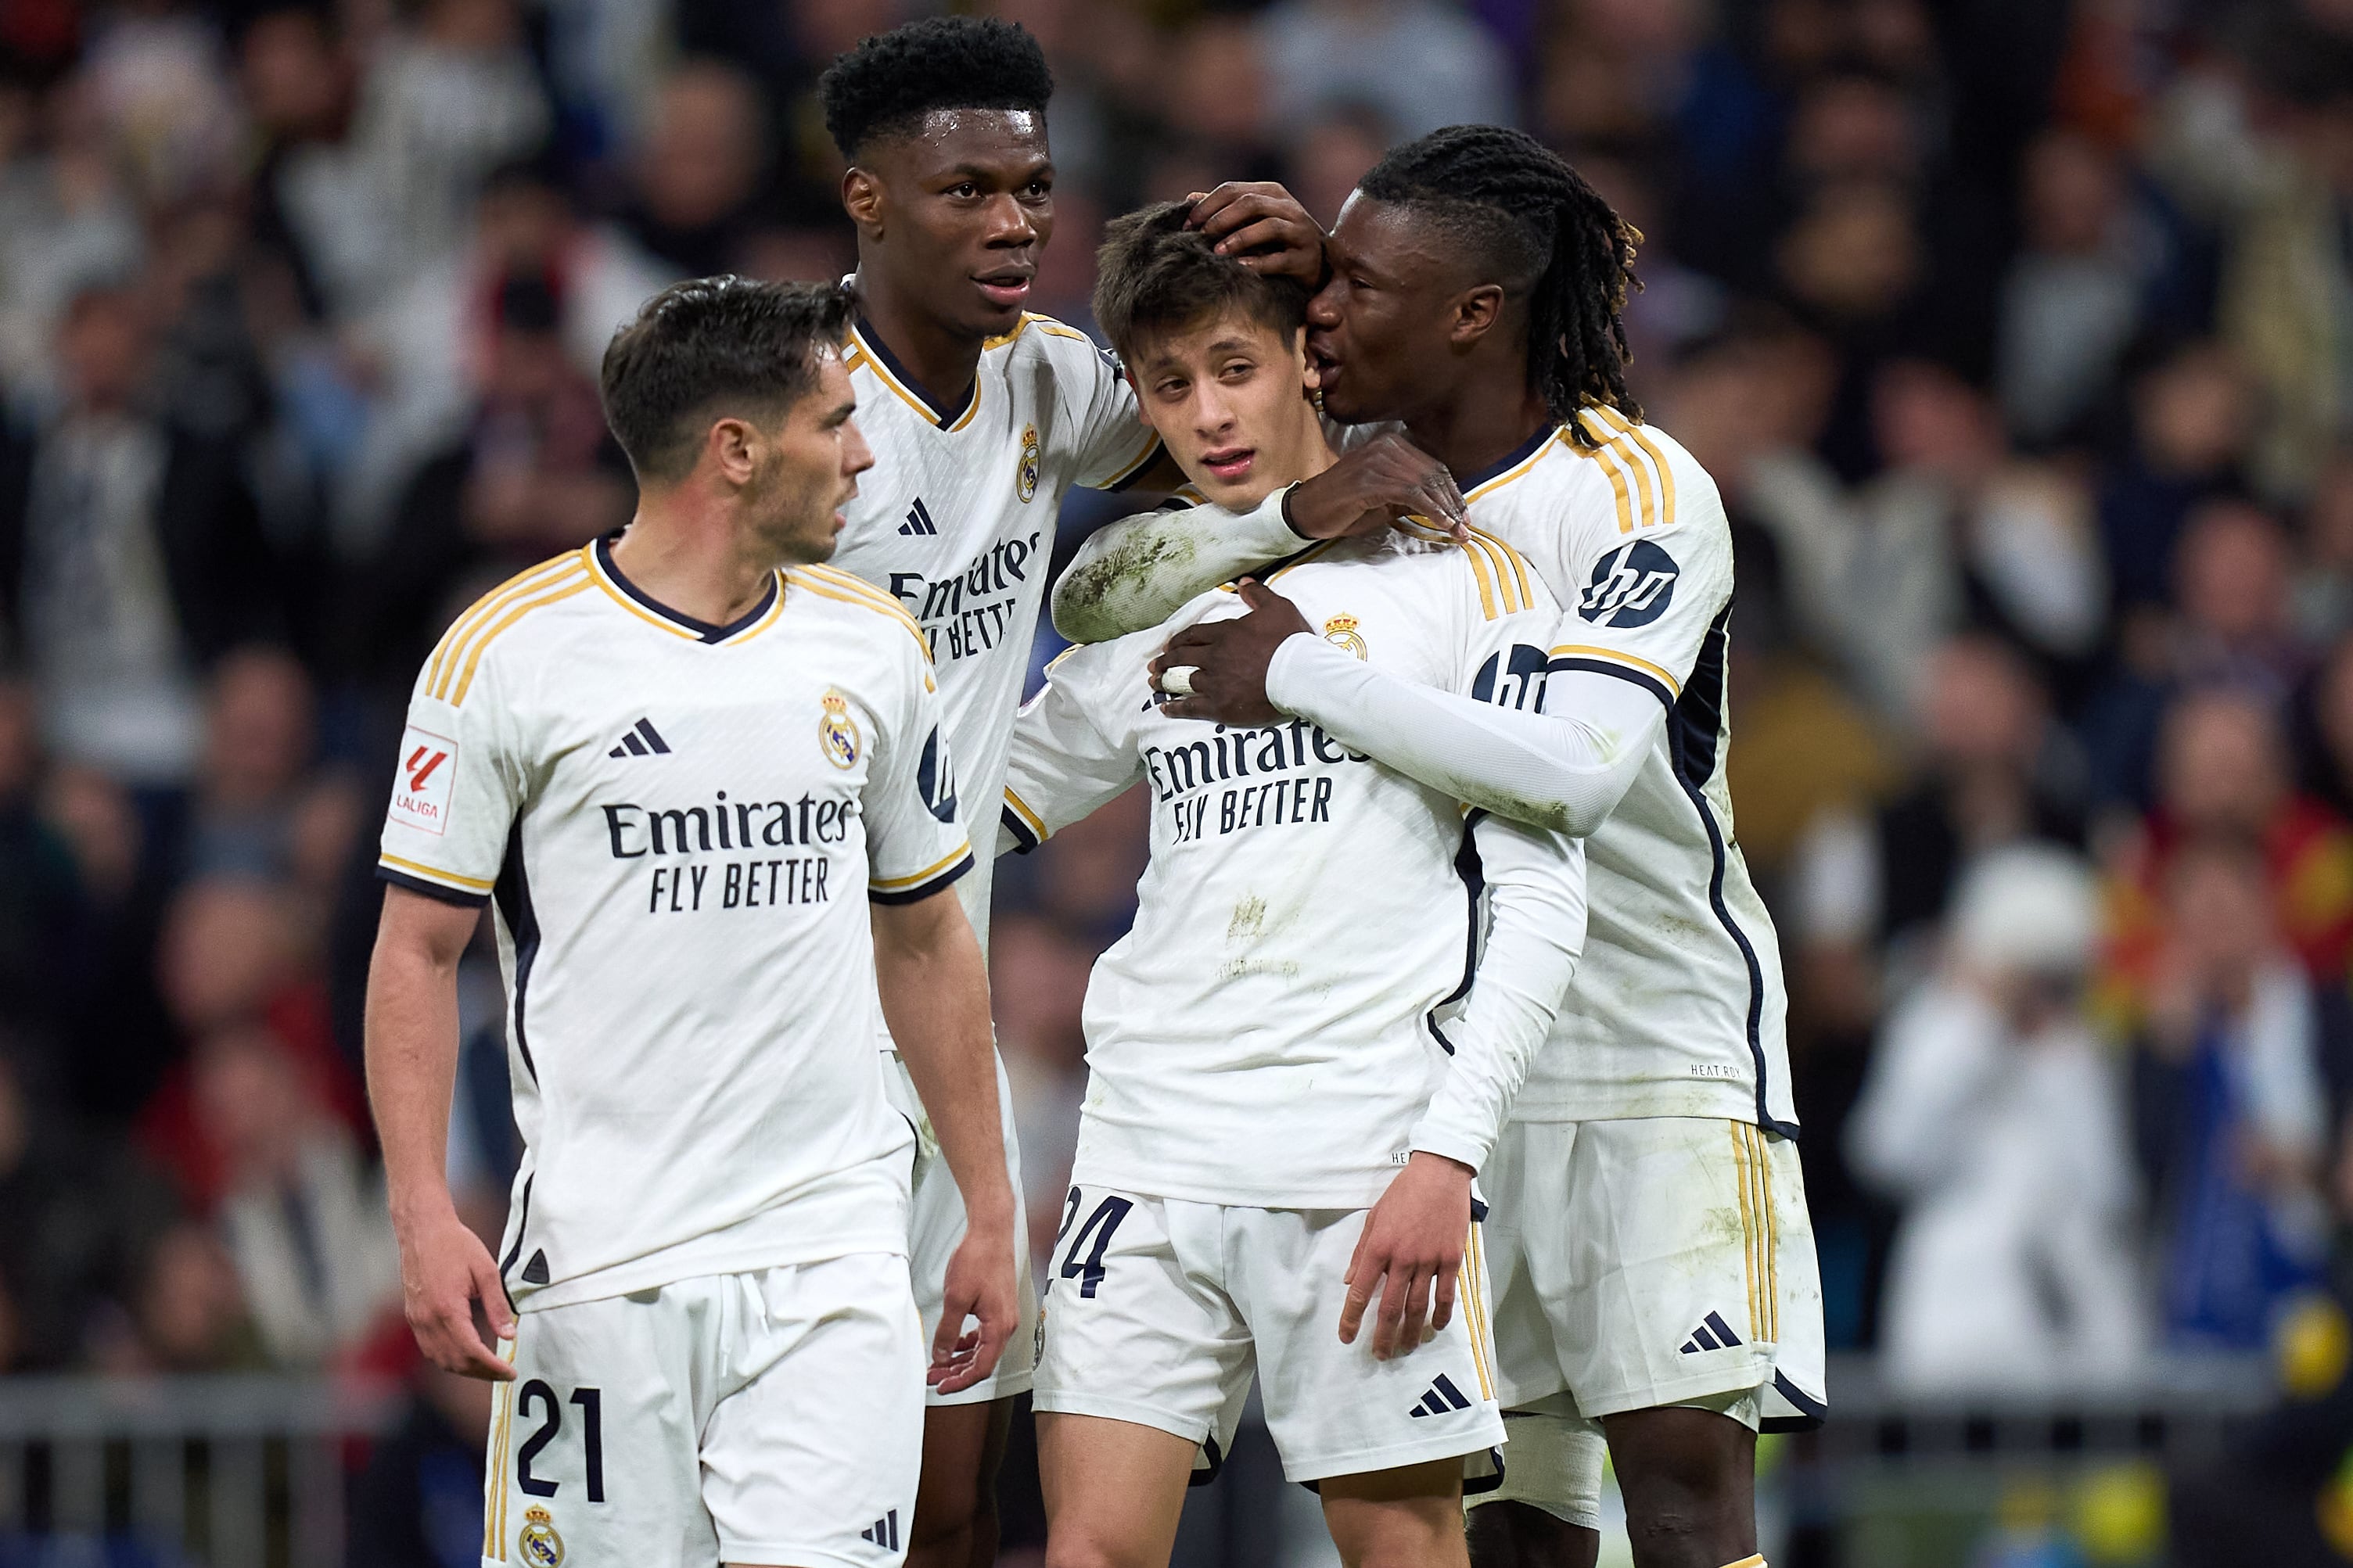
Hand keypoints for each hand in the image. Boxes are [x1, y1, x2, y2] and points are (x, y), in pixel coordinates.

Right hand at [394, 1204, 515, 1380]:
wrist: (423, 1230)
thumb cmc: (456, 1245)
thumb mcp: (486, 1271)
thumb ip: (497, 1306)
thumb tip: (509, 1335)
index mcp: (447, 1309)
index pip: (472, 1352)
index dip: (492, 1368)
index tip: (510, 1373)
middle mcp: (428, 1320)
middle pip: (455, 1362)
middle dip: (481, 1374)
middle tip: (504, 1374)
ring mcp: (417, 1320)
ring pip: (439, 1359)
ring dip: (464, 1369)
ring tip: (488, 1368)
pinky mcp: (413, 1316)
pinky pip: (429, 1348)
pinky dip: (448, 1358)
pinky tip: (465, 1354)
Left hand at [929, 1214, 1017, 1394]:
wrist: (991, 1232)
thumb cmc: (979, 1258)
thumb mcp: (956, 1298)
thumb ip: (948, 1331)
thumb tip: (942, 1356)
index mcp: (999, 1326)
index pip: (981, 1368)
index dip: (960, 1381)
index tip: (941, 1386)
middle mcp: (1006, 1324)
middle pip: (983, 1361)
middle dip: (957, 1372)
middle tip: (934, 1377)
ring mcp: (1004, 1315)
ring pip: (983, 1349)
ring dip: (961, 1358)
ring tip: (940, 1363)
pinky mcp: (999, 1307)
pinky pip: (985, 1334)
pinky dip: (969, 1343)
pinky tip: (955, 1343)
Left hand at [1150, 579, 1310, 722]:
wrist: (1300, 674)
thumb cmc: (1290, 640)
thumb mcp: (1277, 607)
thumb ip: (1257, 594)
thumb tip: (1243, 581)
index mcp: (1225, 633)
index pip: (1194, 635)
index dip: (1179, 640)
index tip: (1169, 645)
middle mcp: (1214, 657)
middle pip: (1182, 657)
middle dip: (1165, 660)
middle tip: (1153, 665)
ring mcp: (1214, 683)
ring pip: (1182, 681)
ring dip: (1165, 681)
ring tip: (1154, 683)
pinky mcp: (1220, 706)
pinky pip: (1191, 707)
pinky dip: (1176, 707)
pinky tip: (1165, 708)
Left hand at [1186, 182, 1325, 283]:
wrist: (1319, 264)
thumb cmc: (1277, 240)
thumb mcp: (1254, 219)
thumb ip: (1226, 207)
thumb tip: (1190, 198)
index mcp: (1272, 192)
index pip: (1234, 190)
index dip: (1208, 205)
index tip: (1188, 224)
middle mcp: (1289, 207)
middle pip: (1250, 203)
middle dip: (1221, 219)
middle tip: (1200, 236)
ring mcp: (1300, 231)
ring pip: (1269, 226)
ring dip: (1239, 238)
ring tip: (1217, 252)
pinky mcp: (1306, 258)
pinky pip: (1280, 259)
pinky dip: (1259, 262)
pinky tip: (1240, 266)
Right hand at [1286, 433, 1467, 540]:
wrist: (1308, 511)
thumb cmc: (1344, 507)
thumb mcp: (1385, 501)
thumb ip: (1411, 498)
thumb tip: (1443, 509)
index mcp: (1390, 445)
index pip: (1432, 467)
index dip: (1452, 492)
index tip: (1463, 515)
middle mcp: (1386, 447)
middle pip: (1433, 474)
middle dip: (1453, 503)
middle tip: (1466, 528)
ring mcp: (1377, 461)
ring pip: (1426, 483)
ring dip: (1446, 510)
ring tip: (1458, 531)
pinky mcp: (1371, 479)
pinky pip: (1412, 494)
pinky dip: (1431, 511)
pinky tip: (1442, 525)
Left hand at [1341, 1153, 1472, 1358]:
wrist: (1440, 1174)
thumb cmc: (1403, 1193)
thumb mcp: (1373, 1217)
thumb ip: (1362, 1252)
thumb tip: (1349, 1281)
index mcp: (1379, 1247)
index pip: (1360, 1292)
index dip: (1351, 1318)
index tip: (1346, 1337)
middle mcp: (1402, 1259)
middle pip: (1390, 1308)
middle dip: (1382, 1336)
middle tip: (1379, 1355)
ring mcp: (1429, 1261)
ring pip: (1418, 1307)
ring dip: (1411, 1332)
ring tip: (1405, 1347)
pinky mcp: (1451, 1259)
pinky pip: (1446, 1295)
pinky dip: (1441, 1315)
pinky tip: (1436, 1328)